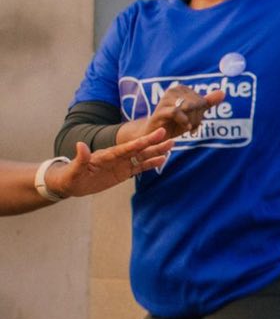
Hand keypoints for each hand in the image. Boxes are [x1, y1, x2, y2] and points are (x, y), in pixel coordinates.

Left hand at [45, 126, 174, 197]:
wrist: (69, 183)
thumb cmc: (70, 176)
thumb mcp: (74, 169)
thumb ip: (80, 158)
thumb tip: (80, 145)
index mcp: (107, 155)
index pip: (127, 148)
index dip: (141, 142)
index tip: (154, 135)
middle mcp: (117, 157)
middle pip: (138, 149)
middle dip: (153, 143)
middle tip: (170, 136)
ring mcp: (121, 164)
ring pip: (141, 157)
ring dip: (155, 151)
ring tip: (171, 145)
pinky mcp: (122, 172)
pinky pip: (139, 168)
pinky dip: (150, 164)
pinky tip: (161, 160)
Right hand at [126, 84, 226, 143]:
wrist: (156, 136)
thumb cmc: (175, 124)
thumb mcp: (194, 114)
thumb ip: (207, 102)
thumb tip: (222, 92)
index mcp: (181, 89)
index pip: (201, 101)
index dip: (201, 114)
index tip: (194, 121)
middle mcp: (172, 90)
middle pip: (196, 104)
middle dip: (197, 118)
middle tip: (190, 126)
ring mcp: (165, 99)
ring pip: (189, 107)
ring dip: (192, 120)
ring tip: (187, 127)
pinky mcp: (159, 111)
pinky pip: (177, 112)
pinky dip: (184, 121)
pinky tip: (186, 128)